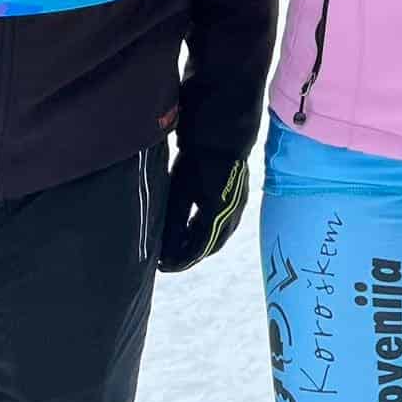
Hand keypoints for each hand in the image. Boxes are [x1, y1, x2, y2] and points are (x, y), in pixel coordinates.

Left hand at [158, 149, 249, 273]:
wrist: (222, 135)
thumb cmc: (196, 162)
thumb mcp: (179, 194)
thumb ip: (174, 224)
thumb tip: (165, 252)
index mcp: (216, 215)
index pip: (198, 250)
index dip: (179, 261)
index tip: (161, 265)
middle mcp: (232, 215)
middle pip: (212, 246)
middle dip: (190, 256)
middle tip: (170, 260)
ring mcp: (239, 206)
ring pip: (221, 236)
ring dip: (202, 245)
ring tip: (181, 246)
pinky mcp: (240, 197)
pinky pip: (227, 224)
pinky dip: (211, 232)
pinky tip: (196, 226)